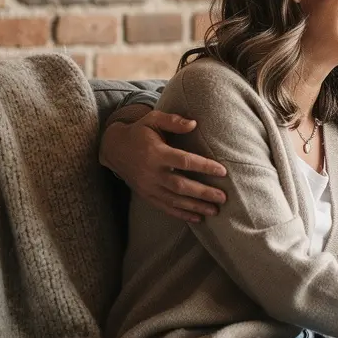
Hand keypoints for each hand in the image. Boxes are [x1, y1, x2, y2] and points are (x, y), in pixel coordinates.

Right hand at [99, 110, 227, 222]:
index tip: (223, 171)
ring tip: (215, 211)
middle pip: (181, 186)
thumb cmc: (139, 132)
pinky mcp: (146, 195)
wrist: (114, 148)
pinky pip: (165, 207)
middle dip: (203, 193)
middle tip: (223, 197)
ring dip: (195, 207)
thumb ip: (173, 121)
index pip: (184, 162)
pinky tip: (197, 218)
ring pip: (174, 200)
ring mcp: (148, 186)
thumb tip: (194, 124)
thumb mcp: (153, 119)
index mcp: (156, 153)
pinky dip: (181, 214)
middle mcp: (152, 172)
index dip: (204, 166)